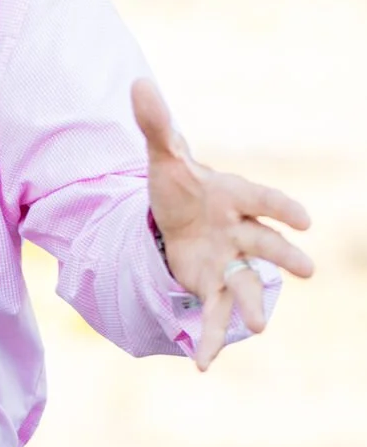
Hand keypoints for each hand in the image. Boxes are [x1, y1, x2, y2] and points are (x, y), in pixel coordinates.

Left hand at [131, 77, 313, 372]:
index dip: (282, 208)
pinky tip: (202, 363)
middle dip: (284, 257)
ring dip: (252, 305)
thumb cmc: (179, 185)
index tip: (305, 219)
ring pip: (245, 284)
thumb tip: (139, 83)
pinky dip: (210, 339)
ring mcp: (227, 262)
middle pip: (266, 245)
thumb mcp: (163, 156)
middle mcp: (239, 232)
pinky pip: (213, 315)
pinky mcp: (209, 285)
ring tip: (259, 326)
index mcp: (233, 196)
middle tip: (306, 270)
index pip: (263, 199)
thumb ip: (155, 123)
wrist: (174, 217)